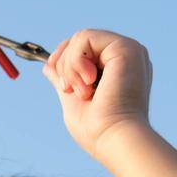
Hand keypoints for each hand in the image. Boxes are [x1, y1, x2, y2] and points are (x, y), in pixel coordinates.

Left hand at [41, 29, 152, 158]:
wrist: (115, 139)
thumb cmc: (97, 129)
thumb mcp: (73, 100)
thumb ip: (65, 79)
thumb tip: (48, 65)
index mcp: (117, 69)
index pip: (83, 49)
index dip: (63, 60)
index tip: (61, 85)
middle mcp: (125, 58)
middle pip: (79, 41)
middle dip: (64, 65)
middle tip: (71, 90)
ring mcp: (128, 51)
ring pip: (81, 38)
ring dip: (70, 67)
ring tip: (83, 91)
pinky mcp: (126, 48)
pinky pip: (85, 37)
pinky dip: (75, 61)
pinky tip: (88, 82)